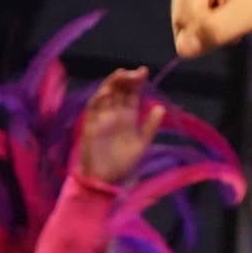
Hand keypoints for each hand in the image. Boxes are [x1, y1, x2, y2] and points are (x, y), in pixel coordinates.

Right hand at [74, 66, 160, 183]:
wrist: (107, 180)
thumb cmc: (124, 164)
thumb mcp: (142, 144)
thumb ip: (150, 126)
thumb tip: (161, 107)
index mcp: (128, 117)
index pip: (131, 94)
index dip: (137, 82)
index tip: (144, 71)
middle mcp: (114, 115)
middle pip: (119, 91)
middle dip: (125, 79)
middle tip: (135, 72)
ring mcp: (102, 119)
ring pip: (105, 96)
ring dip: (112, 85)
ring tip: (121, 74)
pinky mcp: (90, 127)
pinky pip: (92, 110)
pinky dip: (98, 100)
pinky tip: (106, 93)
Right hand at [168, 0, 251, 59]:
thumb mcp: (247, 15)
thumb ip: (214, 32)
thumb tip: (182, 50)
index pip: (185, 21)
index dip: (211, 32)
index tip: (238, 22)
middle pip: (182, 23)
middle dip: (210, 31)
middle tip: (238, 21)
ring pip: (186, 25)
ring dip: (211, 30)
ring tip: (236, 17)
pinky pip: (192, 20)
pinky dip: (211, 25)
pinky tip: (229, 15)